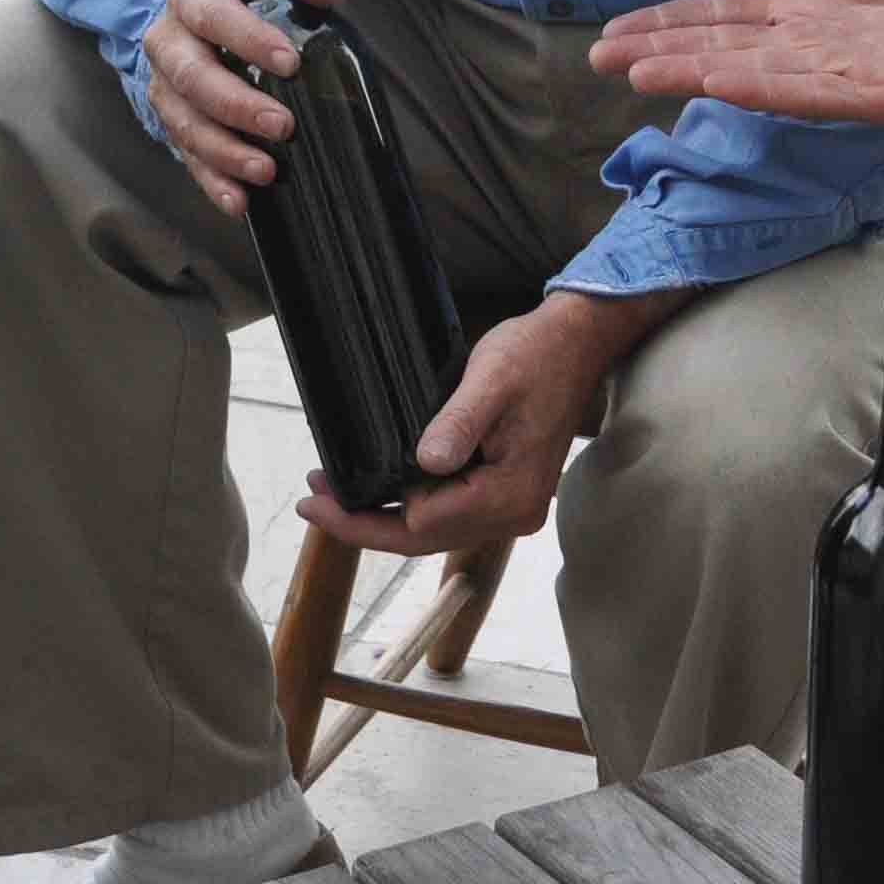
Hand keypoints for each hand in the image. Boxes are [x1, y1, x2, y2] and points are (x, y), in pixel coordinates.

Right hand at [142, 0, 347, 216]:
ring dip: (224, 151)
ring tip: (266, 170)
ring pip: (185, 123)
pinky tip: (239, 201)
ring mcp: (164, 88)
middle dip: (237, 105)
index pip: (213, 15)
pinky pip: (186, 157)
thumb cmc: (252, 5)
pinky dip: (212, 182)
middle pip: (193, 77)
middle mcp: (169, 42)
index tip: (290, 63)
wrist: (205, 26)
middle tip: (283, 126)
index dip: (248, 39)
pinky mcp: (170, 124)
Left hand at [295, 292, 678, 555]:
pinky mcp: (504, 493)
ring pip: (433, 531)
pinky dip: (409, 504)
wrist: (574, 344)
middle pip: (423, 539)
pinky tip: (379, 488)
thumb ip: (458, 423)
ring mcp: (511, 507)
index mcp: (510, 494)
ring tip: (332, 493)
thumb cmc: (534, 355)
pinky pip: (449, 513)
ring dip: (383, 517)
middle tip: (310, 501)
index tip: (320, 497)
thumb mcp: (490, 379)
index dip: (367, 518)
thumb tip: (425, 463)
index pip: (423, 525)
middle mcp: (514, 513)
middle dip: (364, 525)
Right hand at [591, 0, 883, 122]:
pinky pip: (809, 92)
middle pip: (722, 47)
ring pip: (753, 74)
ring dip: (696, 72)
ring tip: (641, 73)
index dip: (668, 21)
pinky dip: (762, 88)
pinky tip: (720, 81)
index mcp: (807, 9)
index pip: (722, 15)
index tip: (615, 30)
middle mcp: (812, 46)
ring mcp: (840, 74)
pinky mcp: (875, 96)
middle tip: (601, 59)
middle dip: (661, 52)